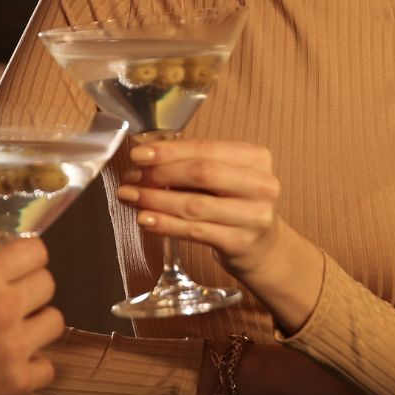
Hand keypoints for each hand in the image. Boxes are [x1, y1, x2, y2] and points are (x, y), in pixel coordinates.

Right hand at [0, 237, 63, 394]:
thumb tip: (6, 266)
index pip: (35, 250)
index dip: (27, 260)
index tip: (21, 269)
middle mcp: (1, 307)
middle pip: (48, 283)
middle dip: (30, 292)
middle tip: (12, 306)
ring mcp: (12, 346)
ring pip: (54, 321)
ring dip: (35, 328)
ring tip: (10, 337)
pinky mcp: (17, 382)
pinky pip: (47, 366)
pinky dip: (30, 369)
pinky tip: (7, 368)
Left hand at [116, 139, 283, 280]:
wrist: (263, 247)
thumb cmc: (236, 204)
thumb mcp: (225, 176)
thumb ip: (193, 164)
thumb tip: (145, 158)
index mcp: (256, 157)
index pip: (206, 148)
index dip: (169, 150)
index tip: (138, 154)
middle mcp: (261, 184)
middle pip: (202, 173)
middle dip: (159, 174)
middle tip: (131, 178)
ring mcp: (254, 216)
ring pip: (194, 205)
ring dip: (155, 200)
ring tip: (130, 197)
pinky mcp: (240, 242)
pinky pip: (194, 231)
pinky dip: (165, 224)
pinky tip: (145, 219)